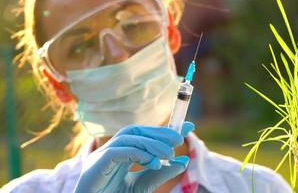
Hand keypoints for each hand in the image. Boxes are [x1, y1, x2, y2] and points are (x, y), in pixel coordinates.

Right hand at [74, 121, 194, 192]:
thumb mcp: (143, 186)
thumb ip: (161, 173)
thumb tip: (183, 161)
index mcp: (121, 154)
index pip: (143, 135)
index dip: (164, 129)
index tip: (187, 127)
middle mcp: (111, 151)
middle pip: (135, 131)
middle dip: (159, 132)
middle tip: (179, 138)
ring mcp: (101, 156)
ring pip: (127, 137)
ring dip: (151, 143)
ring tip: (169, 153)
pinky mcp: (95, 165)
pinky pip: (117, 152)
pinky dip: (137, 153)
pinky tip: (153, 162)